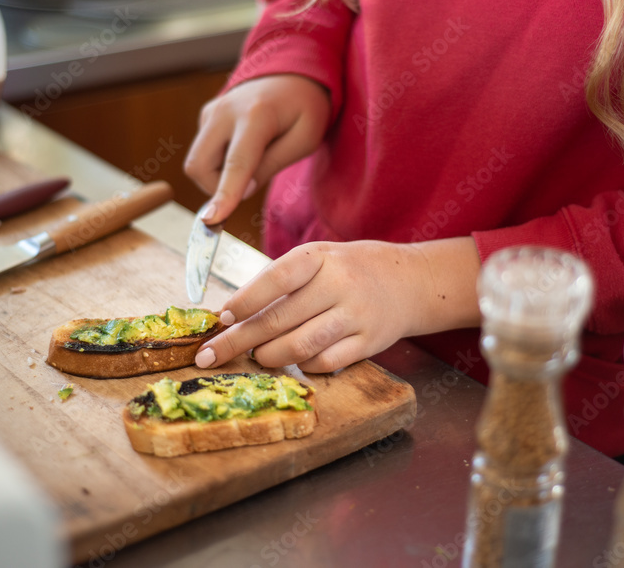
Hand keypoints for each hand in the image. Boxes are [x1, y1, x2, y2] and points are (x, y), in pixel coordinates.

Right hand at [184, 74, 330, 223]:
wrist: (292, 72)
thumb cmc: (304, 108)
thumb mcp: (305, 139)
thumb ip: (272, 165)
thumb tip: (239, 191)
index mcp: (257, 115)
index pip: (237, 163)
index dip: (224, 194)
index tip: (211, 220)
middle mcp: (225, 111)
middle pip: (200, 166)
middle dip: (217, 189)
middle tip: (251, 183)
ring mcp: (211, 111)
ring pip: (197, 161)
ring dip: (219, 175)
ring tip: (253, 159)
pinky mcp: (205, 115)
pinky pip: (203, 151)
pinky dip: (220, 161)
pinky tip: (244, 145)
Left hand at [194, 238, 482, 372]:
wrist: (412, 281)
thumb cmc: (352, 269)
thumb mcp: (319, 259)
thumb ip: (281, 282)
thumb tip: (230, 315)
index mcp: (320, 257)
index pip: (275, 279)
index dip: (243, 301)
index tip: (218, 318)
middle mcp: (339, 284)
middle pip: (279, 319)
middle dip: (238, 341)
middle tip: (210, 355)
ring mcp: (356, 315)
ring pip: (300, 346)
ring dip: (269, 357)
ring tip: (257, 357)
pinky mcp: (369, 343)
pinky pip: (326, 364)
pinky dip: (303, 367)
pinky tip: (296, 361)